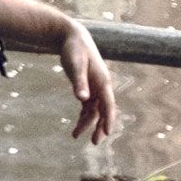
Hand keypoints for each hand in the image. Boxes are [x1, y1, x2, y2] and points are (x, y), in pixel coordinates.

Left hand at [59, 23, 116, 144]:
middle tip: (95, 142)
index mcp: (103, 81)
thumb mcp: (74, 65)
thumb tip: (82, 99)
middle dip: (100, 126)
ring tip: (75, 135)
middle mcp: (101, 86)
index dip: (108, 119)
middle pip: (103, 110)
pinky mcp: (87, 86)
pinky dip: (83, 115)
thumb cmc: (74, 49)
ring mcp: (95, 87)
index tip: (107, 133)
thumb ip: (78, 82)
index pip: (108, 104)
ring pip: (94, 110)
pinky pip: (88, 105)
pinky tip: (77, 125)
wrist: (72, 38)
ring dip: (88, 123)